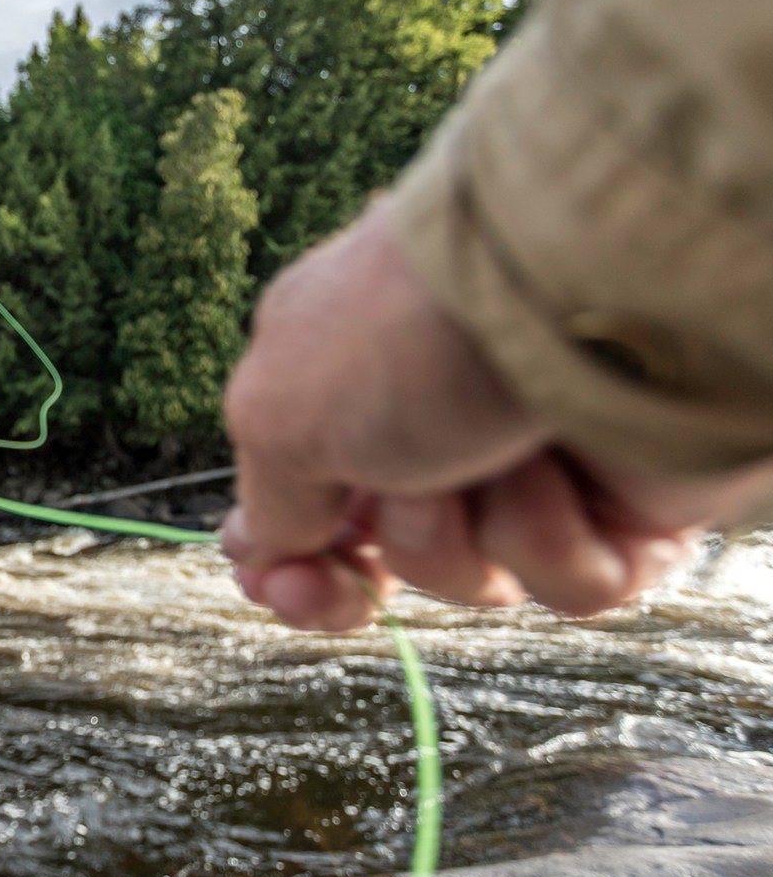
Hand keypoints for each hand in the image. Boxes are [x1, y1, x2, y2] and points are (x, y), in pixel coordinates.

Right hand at [220, 199, 772, 629]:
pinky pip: (567, 581)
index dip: (291, 558)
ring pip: (473, 577)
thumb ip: (267, 501)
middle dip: (360, 579)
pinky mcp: (619, 507)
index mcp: (347, 391)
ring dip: (456, 534)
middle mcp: (439, 429)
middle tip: (350, 578)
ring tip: (484, 452)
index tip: (279, 585)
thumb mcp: (278, 414)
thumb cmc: (408, 335)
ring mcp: (531, 468)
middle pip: (390, 559)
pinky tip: (557, 470)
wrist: (573, 292)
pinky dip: (551, 538)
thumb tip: (257, 545)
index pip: (310, 503)